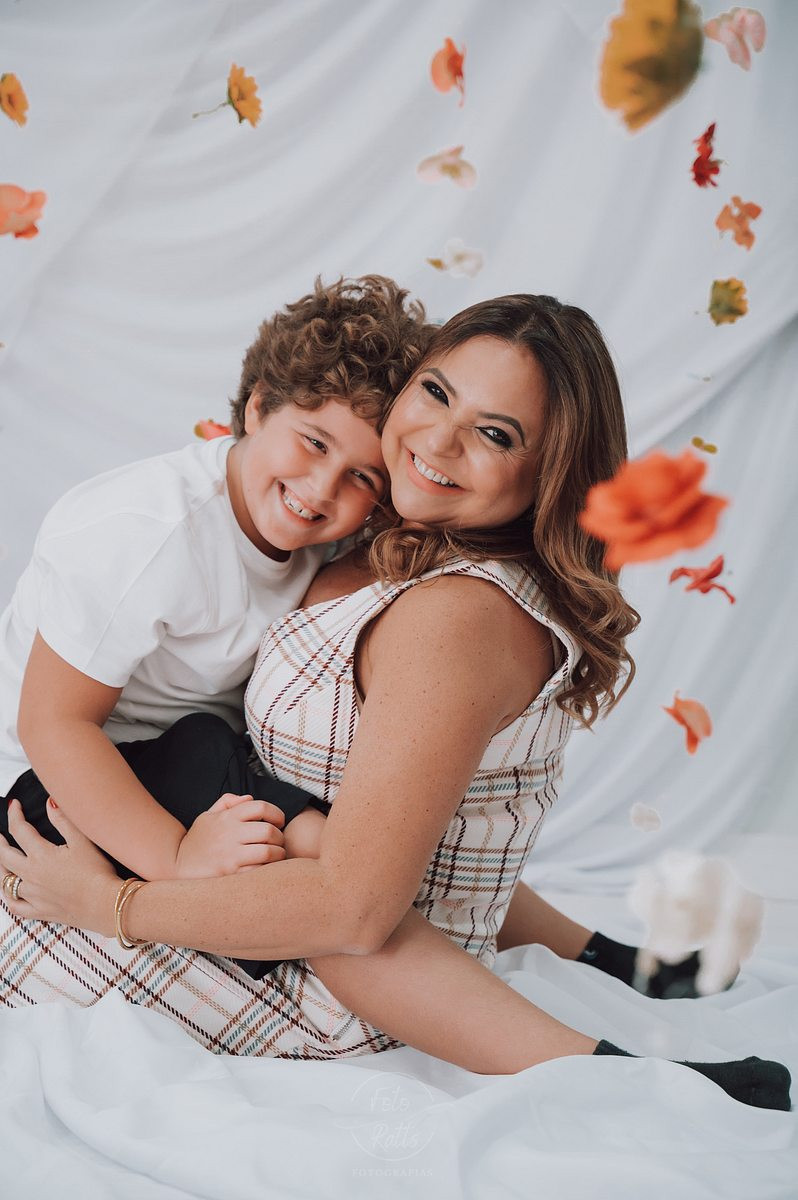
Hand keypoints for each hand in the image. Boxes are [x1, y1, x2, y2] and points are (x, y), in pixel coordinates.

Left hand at [0, 798, 118, 935]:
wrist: (104, 903)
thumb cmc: (97, 873)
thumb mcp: (82, 841)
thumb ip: (63, 820)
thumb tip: (50, 802)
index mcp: (41, 855)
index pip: (19, 830)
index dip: (14, 815)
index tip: (14, 805)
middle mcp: (31, 874)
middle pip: (4, 855)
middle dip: (0, 842)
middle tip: (0, 834)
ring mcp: (33, 895)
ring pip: (5, 881)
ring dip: (0, 867)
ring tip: (1, 859)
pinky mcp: (39, 910)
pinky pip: (15, 906)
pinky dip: (8, 898)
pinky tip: (8, 892)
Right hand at [173, 793, 286, 878]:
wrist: (176, 864)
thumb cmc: (198, 839)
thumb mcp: (208, 815)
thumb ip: (227, 802)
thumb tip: (249, 798)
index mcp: (227, 817)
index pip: (260, 807)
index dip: (276, 813)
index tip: (279, 822)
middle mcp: (229, 834)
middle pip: (268, 830)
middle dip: (280, 837)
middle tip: (279, 842)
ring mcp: (229, 855)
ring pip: (267, 852)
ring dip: (278, 854)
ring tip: (277, 856)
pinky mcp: (229, 874)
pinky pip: (258, 871)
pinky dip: (266, 870)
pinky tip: (265, 869)